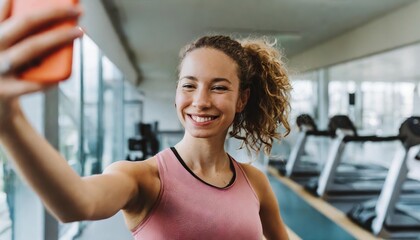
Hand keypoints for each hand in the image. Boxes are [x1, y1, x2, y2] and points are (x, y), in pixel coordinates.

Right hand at [0, 0, 82, 123]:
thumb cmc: (6, 68)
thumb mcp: (7, 45)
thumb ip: (18, 31)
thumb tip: (56, 14)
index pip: (4, 7)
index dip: (24, 1)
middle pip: (25, 23)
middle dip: (54, 14)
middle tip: (78, 10)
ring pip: (32, 49)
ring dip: (59, 39)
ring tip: (79, 31)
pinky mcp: (5, 91)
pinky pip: (33, 83)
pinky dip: (51, 79)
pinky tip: (64, 75)